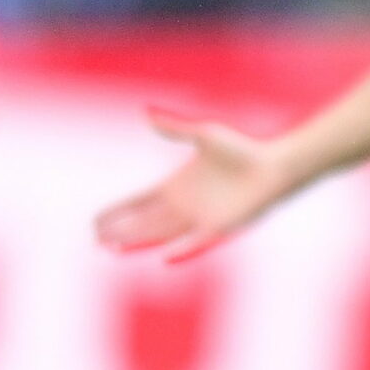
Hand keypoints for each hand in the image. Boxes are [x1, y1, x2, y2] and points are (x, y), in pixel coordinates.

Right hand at [93, 109, 294, 262]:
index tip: (97, 220)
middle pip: (144, 221)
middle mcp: (184, 206)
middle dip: (121, 230)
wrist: (273, 165)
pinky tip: (162, 257)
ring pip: (161, 234)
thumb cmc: (242, 149)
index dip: (119, 210)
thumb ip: (174, 127)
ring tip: (113, 249)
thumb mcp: (203, 134)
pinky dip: (181, 250)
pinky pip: (196, 243)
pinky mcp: (219, 228)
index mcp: (177, 185)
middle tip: (96, 238)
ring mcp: (199, 219)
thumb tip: (146, 112)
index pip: (139, 201)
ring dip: (139, 241)